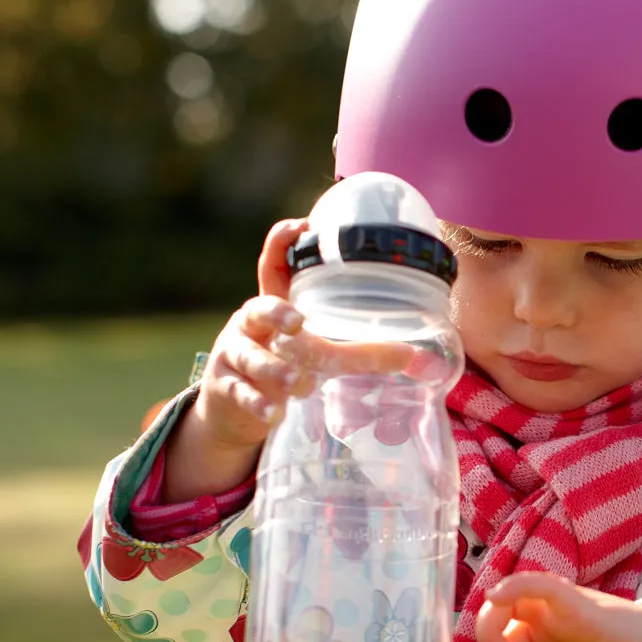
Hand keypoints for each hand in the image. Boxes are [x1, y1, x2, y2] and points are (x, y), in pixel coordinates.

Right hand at [162, 218, 413, 501]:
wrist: (234, 408)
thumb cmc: (283, 367)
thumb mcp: (314, 353)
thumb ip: (360, 351)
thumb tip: (415, 357)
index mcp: (274, 307)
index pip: (273, 268)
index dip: (282, 244)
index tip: (303, 227)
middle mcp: (251, 326)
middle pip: (258, 309)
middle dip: (278, 313)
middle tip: (299, 321)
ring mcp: (235, 356)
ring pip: (250, 357)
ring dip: (273, 369)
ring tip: (296, 383)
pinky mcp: (226, 388)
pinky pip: (240, 393)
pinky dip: (257, 403)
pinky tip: (273, 414)